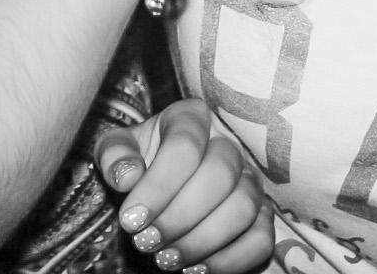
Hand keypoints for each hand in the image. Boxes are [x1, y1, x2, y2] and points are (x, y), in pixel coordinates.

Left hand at [97, 99, 273, 273]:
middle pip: (219, 175)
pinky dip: (230, 260)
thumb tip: (127, 177)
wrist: (162, 186)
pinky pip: (261, 239)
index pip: (185, 144)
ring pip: (244, 208)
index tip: (130, 220)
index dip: (157, 186)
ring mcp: (250, 180)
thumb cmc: (140, 163)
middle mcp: (228, 144)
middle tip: (145, 242)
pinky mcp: (262, 215)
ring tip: (165, 259)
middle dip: (179, 217)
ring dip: (202, 241)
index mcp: (192, 117)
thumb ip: (114, 154)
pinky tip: (196, 270)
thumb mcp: (117, 150)